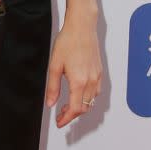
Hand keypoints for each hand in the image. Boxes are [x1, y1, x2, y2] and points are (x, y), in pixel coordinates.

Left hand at [45, 0, 101, 128]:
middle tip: (61, 115)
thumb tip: (50, 103)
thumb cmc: (68, 42)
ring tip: (67, 106)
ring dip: (81, 107)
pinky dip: (88, 98)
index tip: (60, 122)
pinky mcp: (100, 72)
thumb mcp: (54, 66)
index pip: (75, 109)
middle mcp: (91, 81)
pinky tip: (78, 94)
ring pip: (91, 101)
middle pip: (84, 107)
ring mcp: (97, 77)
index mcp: (79, 81)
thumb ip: (52, 87)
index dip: (67, 119)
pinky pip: (96, 92)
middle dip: (73, 114)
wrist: (82, 27)